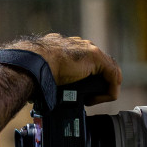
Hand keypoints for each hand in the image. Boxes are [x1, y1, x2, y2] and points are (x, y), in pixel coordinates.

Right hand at [3, 33, 120, 105]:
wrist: (33, 64)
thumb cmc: (33, 70)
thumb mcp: (45, 73)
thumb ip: (51, 76)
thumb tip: (43, 91)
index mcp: (67, 47)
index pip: (85, 63)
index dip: (85, 80)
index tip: (76, 93)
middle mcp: (80, 45)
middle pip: (100, 67)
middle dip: (96, 84)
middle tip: (85, 99)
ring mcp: (89, 49)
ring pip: (108, 71)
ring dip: (102, 89)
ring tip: (90, 101)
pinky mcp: (96, 58)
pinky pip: (112, 76)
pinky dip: (108, 91)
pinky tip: (95, 100)